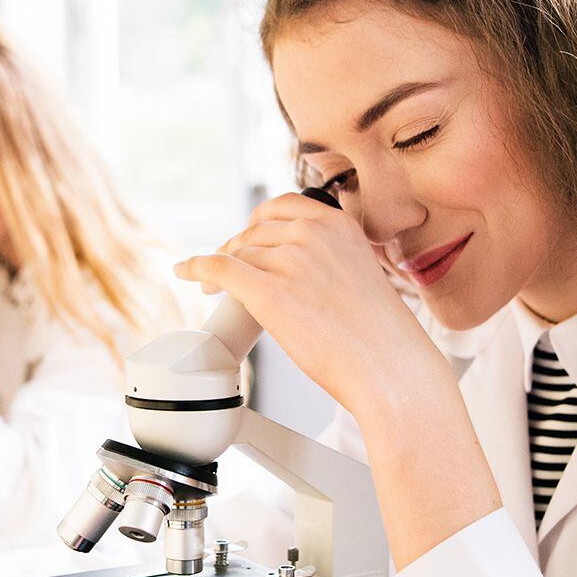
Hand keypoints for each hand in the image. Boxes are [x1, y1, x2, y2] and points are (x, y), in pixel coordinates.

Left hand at [175, 192, 451, 416]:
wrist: (390, 368)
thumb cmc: (380, 337)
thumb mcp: (360, 274)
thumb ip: (328, 260)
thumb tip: (289, 267)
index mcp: (338, 225)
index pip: (282, 207)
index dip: (257, 224)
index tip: (248, 237)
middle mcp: (312, 233)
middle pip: (254, 232)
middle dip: (237, 249)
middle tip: (228, 269)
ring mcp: (289, 260)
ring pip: (238, 254)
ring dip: (221, 268)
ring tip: (214, 288)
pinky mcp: (268, 291)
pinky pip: (219, 269)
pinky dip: (196, 268)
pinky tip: (186, 272)